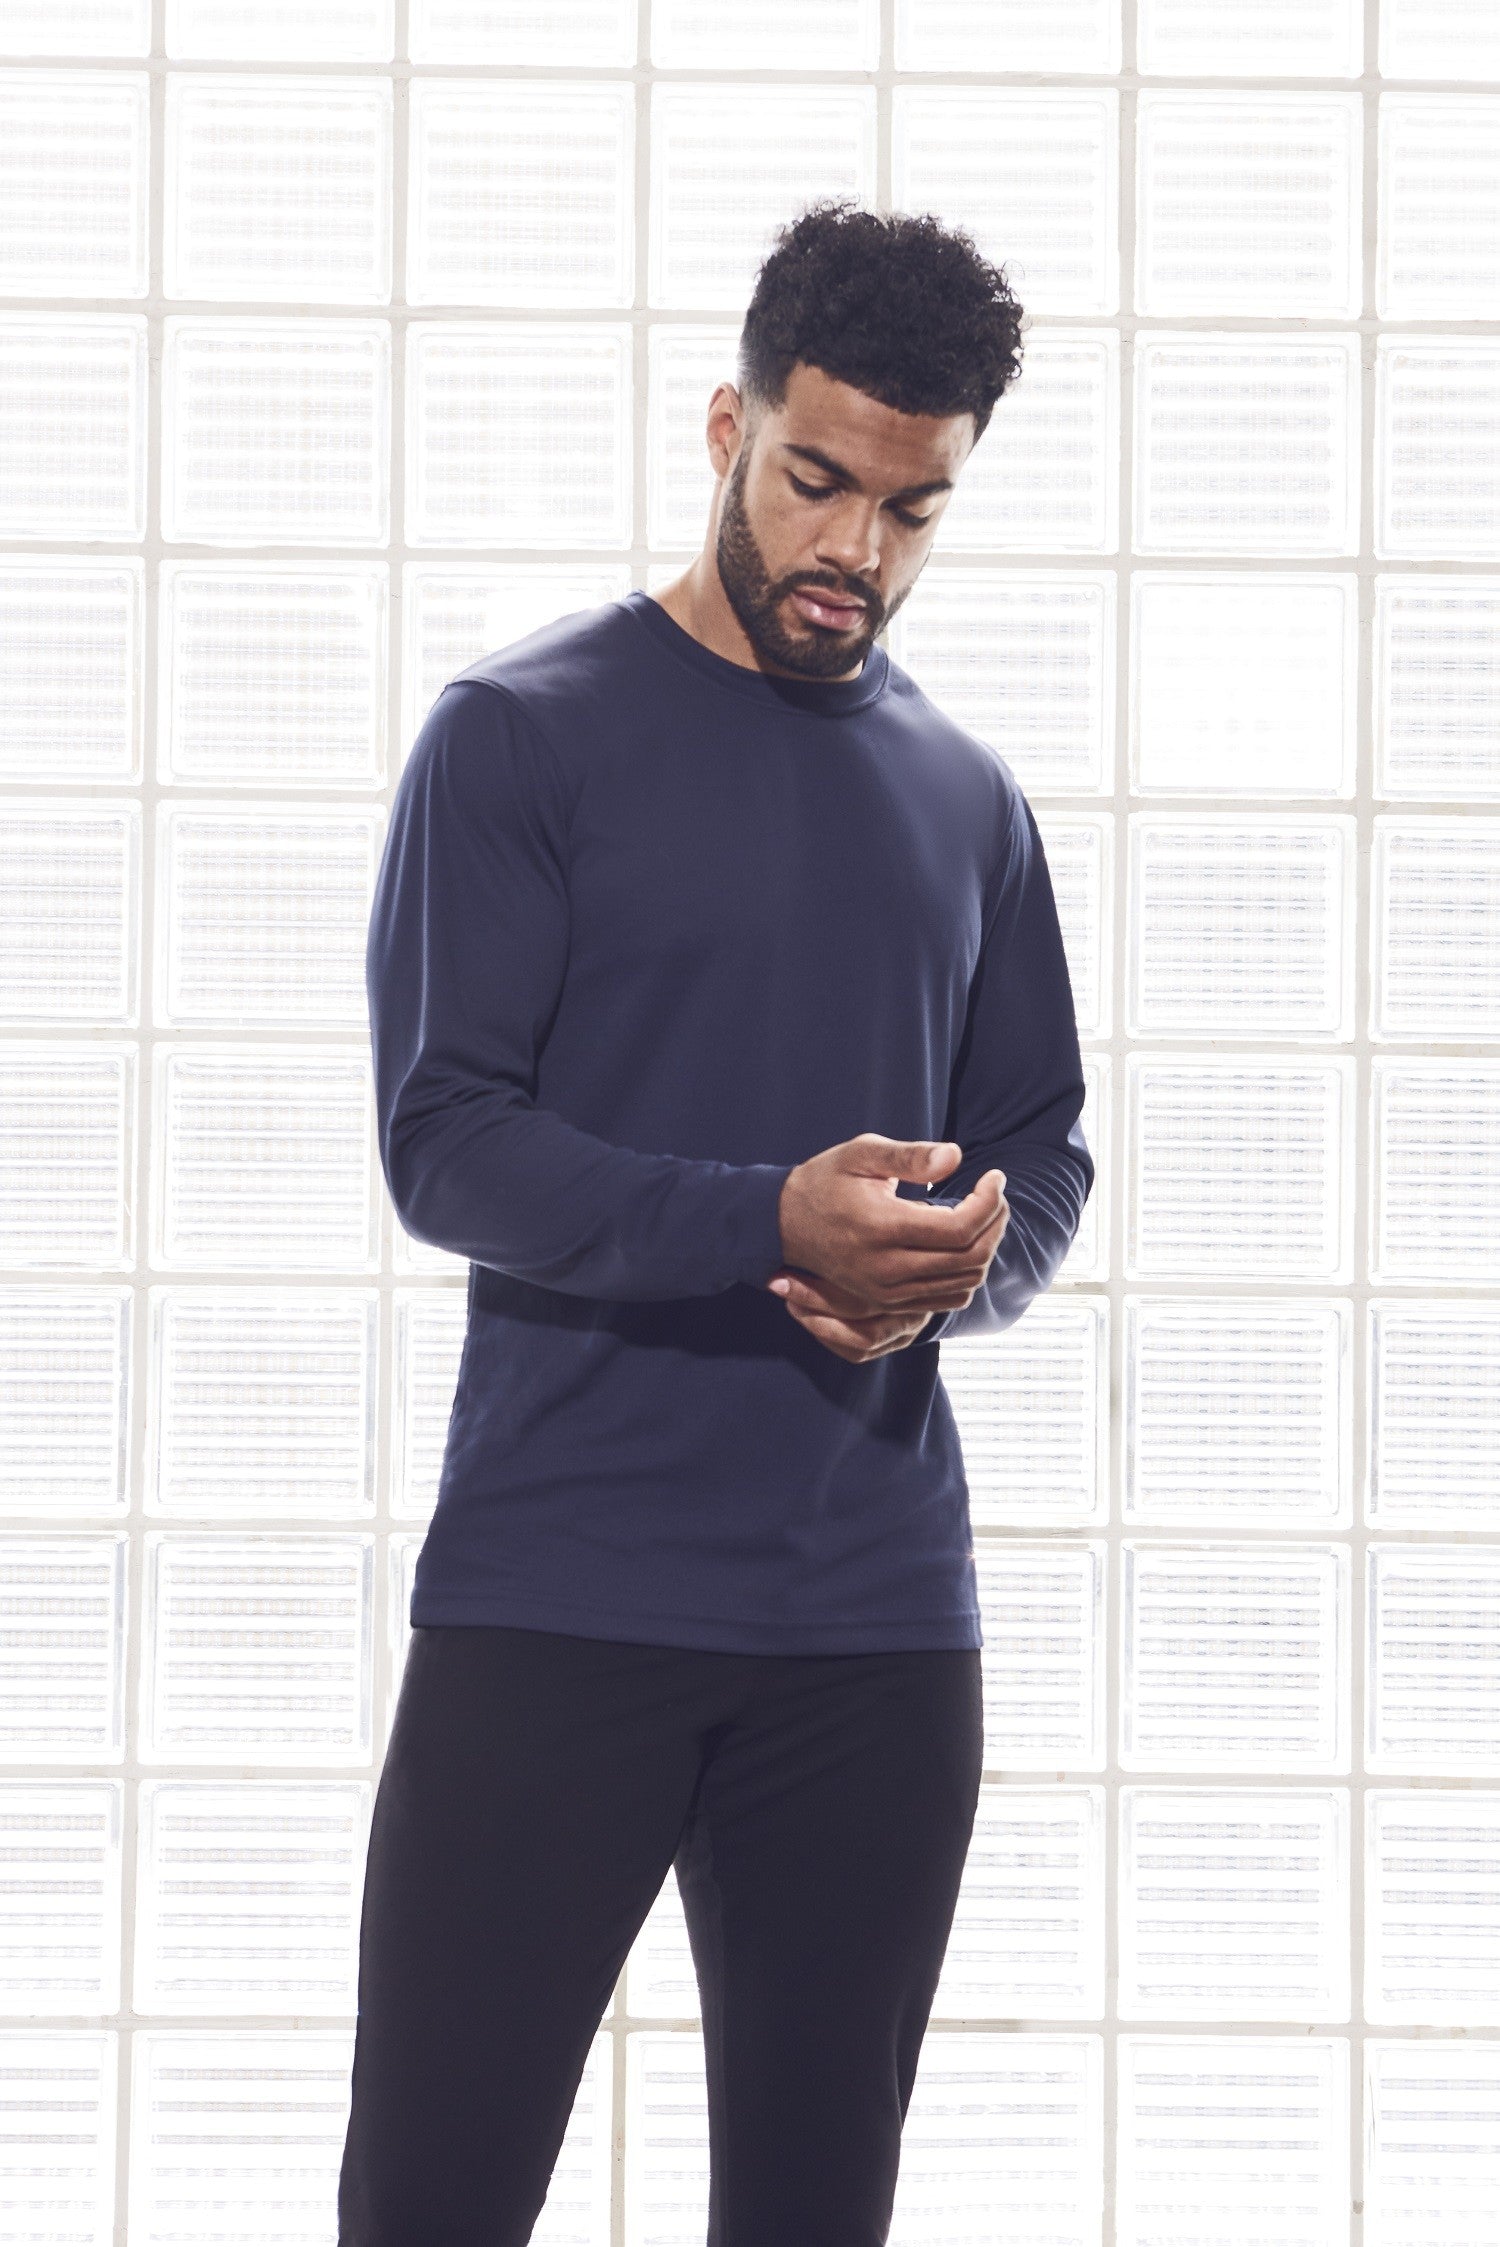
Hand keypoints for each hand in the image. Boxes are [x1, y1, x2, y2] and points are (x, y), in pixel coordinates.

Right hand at [765, 1133, 1009, 1363]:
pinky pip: (948, 1299)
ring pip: (965, 1282)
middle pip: (971, 1258)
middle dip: (996, 1223)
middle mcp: (888, 1268)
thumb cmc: (826, 1180)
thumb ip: (909, 1155)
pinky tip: (965, 1244)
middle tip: (995, 1193)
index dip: (990, 1201)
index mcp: (882, 1228)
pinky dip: (968, 1273)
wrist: (785, 1223)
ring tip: (984, 1214)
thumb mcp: (861, 1153)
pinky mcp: (890, 1301)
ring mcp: (889, 1291)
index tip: (995, 1176)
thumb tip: (955, 1158)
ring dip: (987, 1248)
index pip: (960, 1227)